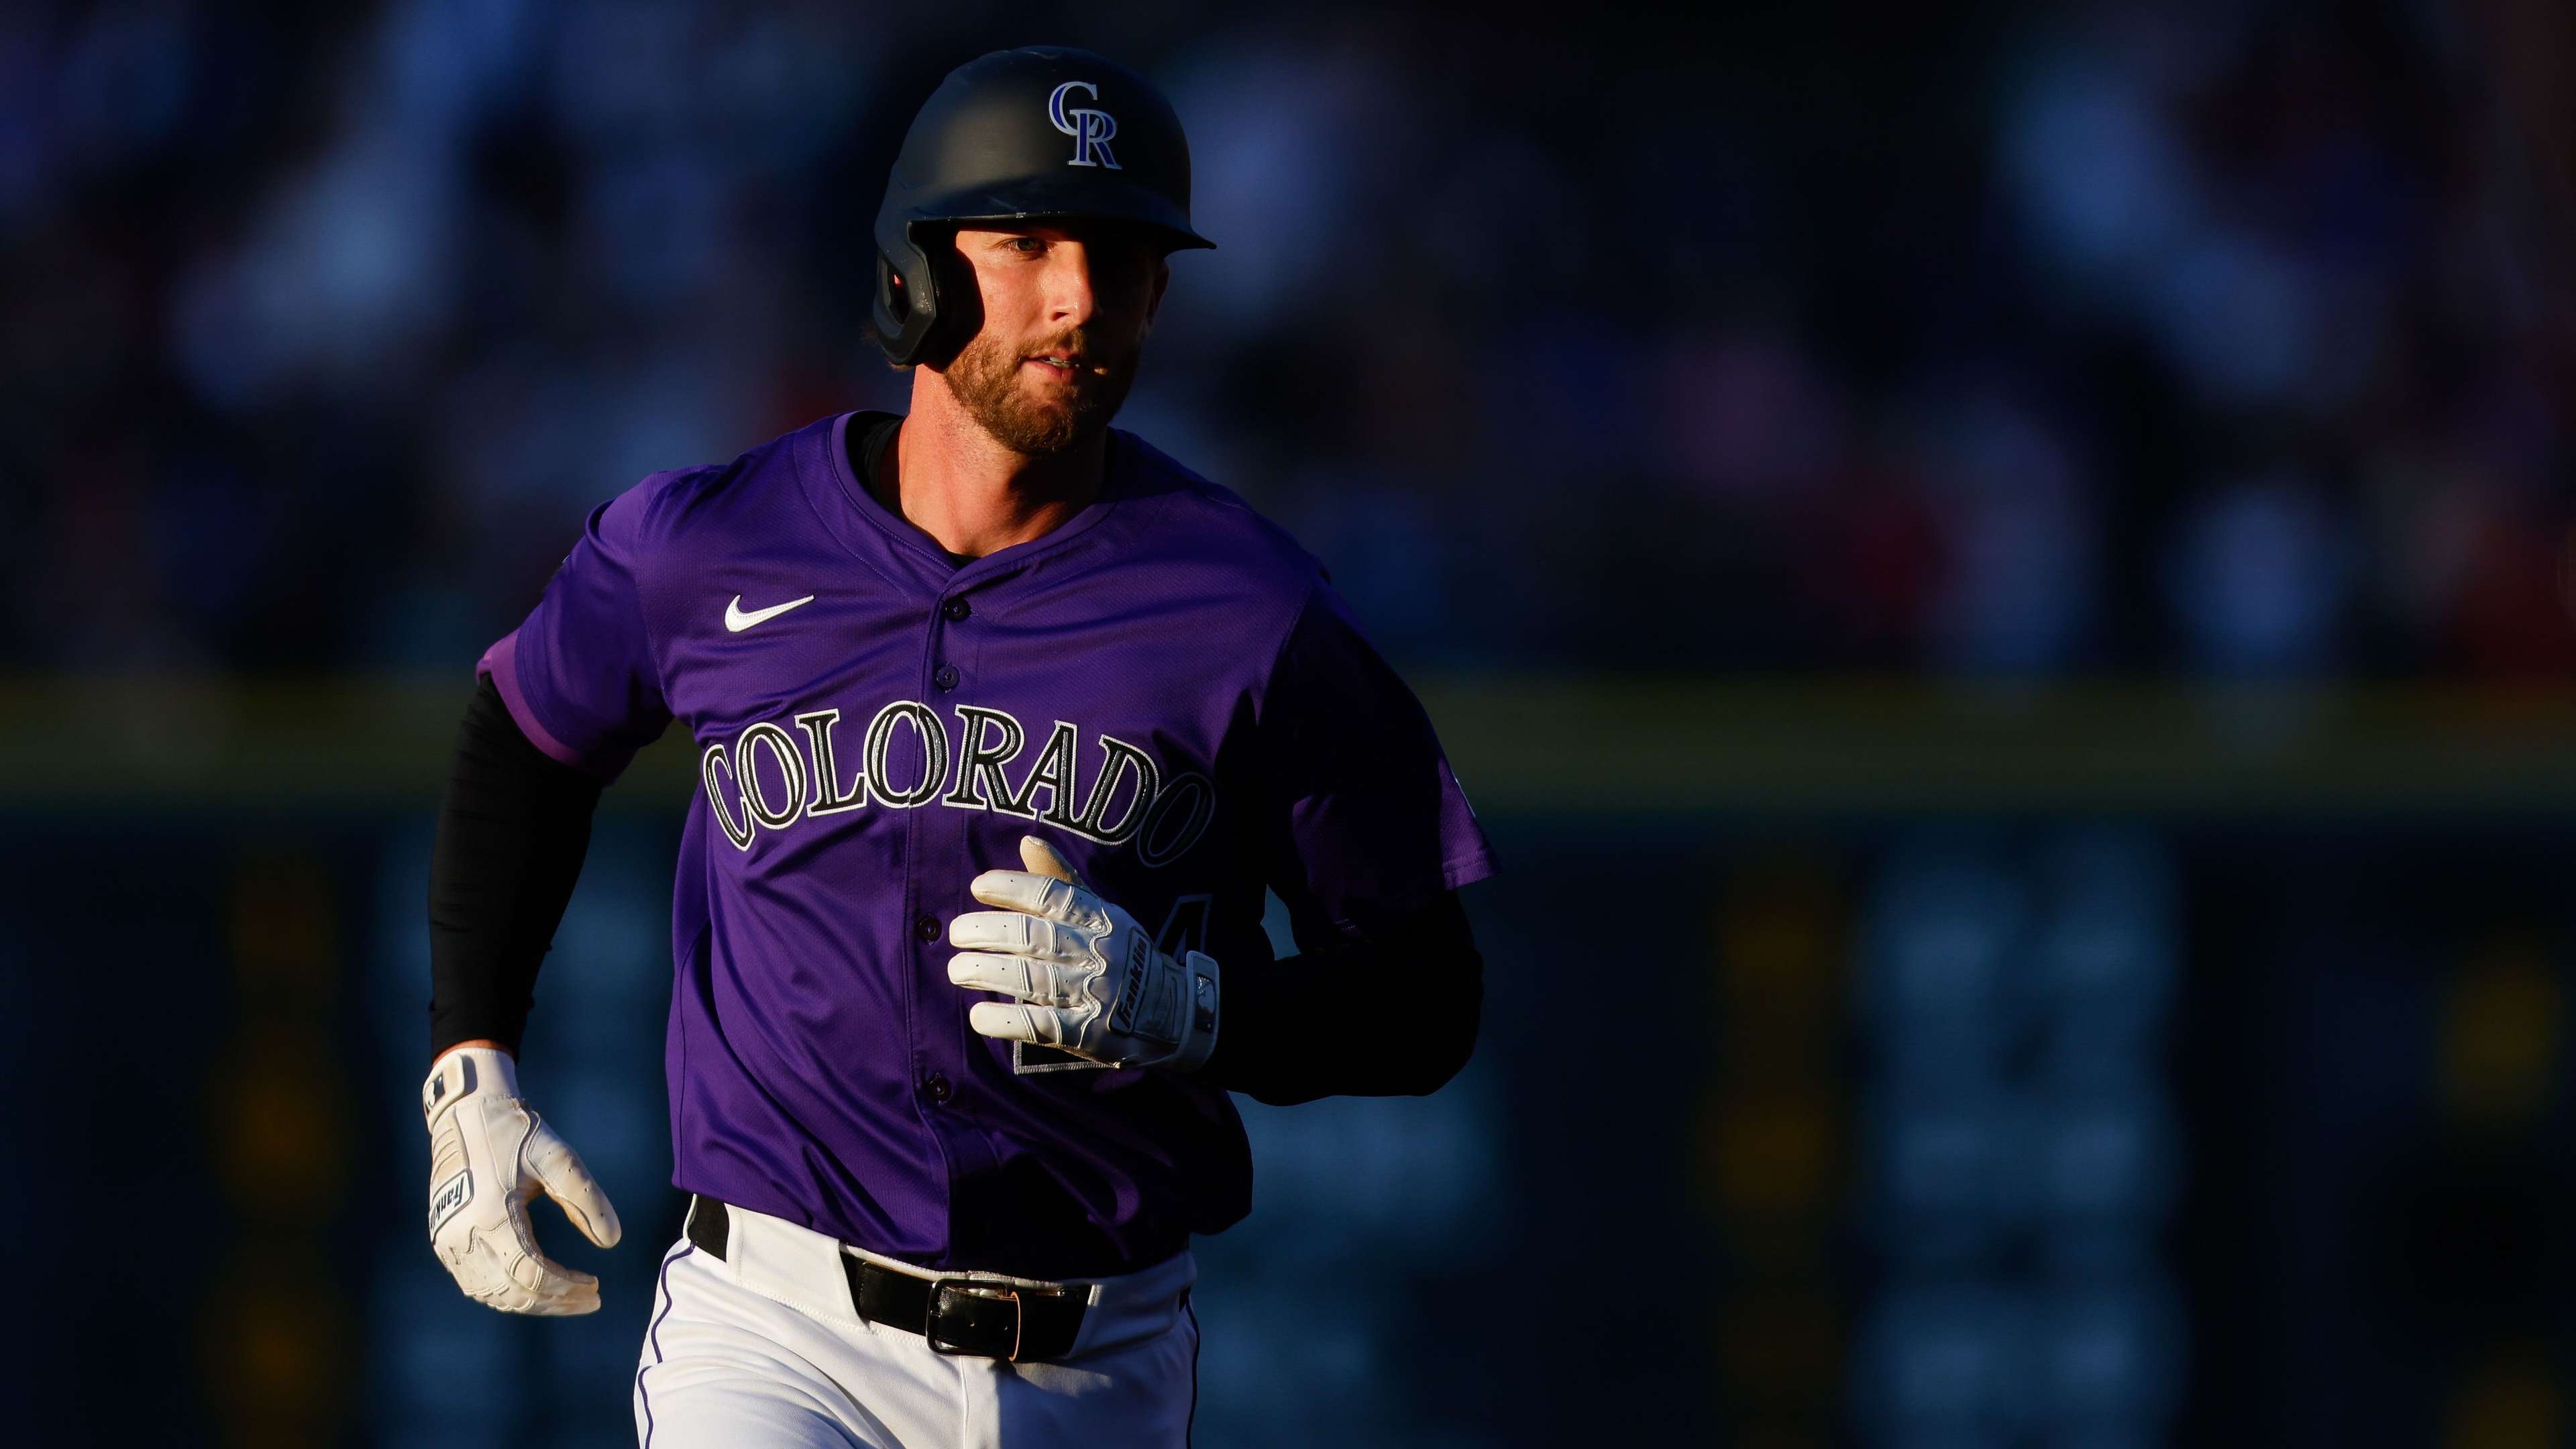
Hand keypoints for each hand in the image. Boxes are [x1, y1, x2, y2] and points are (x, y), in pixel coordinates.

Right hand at [420, 1046, 621, 1314]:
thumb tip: (612, 1241)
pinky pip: (476, 1282)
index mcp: (491, 1216)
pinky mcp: (443, 1240)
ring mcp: (447, 1242)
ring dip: (532, 1302)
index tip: (597, 1287)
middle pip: (513, 1292)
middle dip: (556, 1301)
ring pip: (492, 1293)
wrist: (465, 1114)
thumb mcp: (558, 1158)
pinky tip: (536, 1287)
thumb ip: (586, 1200)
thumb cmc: (515, 1133)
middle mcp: (462, 1236)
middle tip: (592, 1299)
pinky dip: (507, 1292)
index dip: (567, 1288)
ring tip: (569, 1296)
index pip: (532, 1274)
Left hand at [948, 836, 1219, 1069]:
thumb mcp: (1101, 913)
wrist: (1172, 1011)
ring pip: (1032, 979)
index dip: (1012, 888)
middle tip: (955, 933)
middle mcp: (1098, 952)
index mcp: (1101, 918)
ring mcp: (1095, 994)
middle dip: (988, 932)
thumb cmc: (1122, 954)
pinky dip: (1005, 1021)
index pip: (1054, 895)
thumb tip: (1027, 839)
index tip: (978, 888)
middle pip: (1034, 937)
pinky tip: (978, 1015)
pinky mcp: (1088, 1033)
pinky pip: (1041, 1026)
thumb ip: (1061, 881)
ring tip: (956, 969)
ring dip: (987, 972)